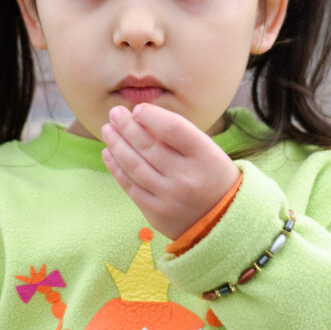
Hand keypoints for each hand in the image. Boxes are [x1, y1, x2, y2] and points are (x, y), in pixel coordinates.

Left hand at [101, 103, 239, 240]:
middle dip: (126, 126)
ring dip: (117, 144)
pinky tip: (108, 152)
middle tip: (114, 113)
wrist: (222, 220)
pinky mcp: (156, 213)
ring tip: (108, 129)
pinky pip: (130, 186)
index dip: (152, 115)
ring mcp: (170, 197)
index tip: (139, 109)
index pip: (173, 128)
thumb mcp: (207, 151)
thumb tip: (140, 117)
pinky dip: (116, 167)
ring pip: (135, 165)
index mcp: (205, 156)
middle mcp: (187, 177)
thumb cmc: (210, 175)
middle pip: (149, 146)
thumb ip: (179, 135)